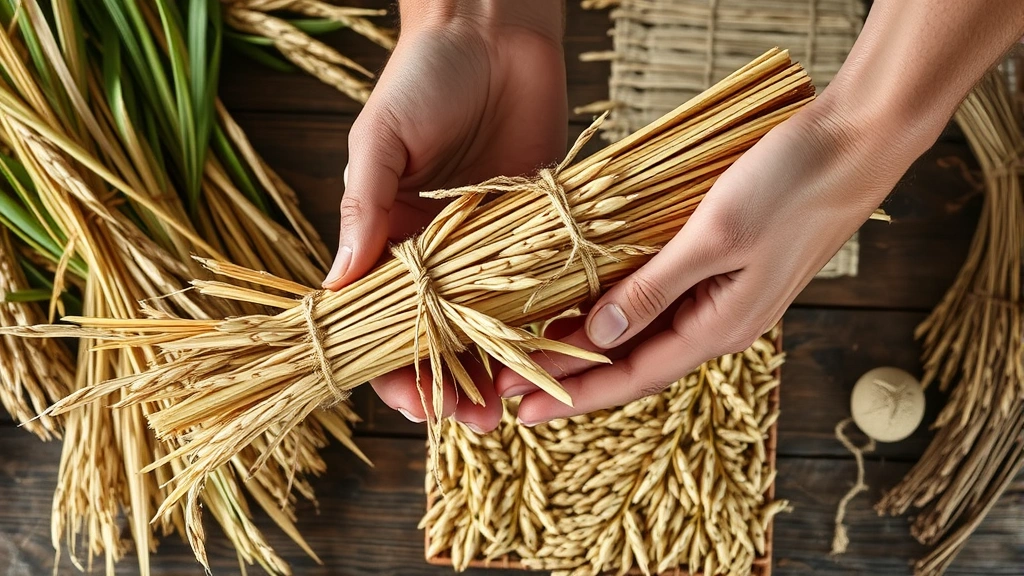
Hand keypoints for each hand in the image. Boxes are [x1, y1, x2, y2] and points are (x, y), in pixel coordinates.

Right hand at [322, 1, 567, 431]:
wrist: (493, 33)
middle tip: (475, 419)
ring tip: (514, 406)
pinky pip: (544, 286)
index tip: (409, 401)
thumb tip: (338, 285)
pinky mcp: (542, 227)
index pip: (384, 320)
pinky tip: (557, 357)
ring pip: (495, 327)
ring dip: (501, 371)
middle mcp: (442, 253)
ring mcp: (494, 245)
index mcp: (390, 238)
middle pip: (442, 337)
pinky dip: (547, 324)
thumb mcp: (379, 140)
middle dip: (452, 385)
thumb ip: (364, 208)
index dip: (392, 366)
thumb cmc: (423, 78)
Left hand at [495, 96, 936, 424]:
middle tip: (510, 386)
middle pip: (633, 364)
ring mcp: (726, 297)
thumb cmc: (792, 184)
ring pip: (645, 335)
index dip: (573, 394)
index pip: (631, 376)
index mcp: (720, 327)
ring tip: (537, 353)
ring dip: (591, 347)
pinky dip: (618, 310)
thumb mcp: (715, 237)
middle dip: (571, 378)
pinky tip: (589, 304)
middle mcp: (722, 323)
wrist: (857, 143)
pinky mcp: (728, 268)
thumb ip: (654, 290)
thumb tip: (596, 338)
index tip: (520, 408)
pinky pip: (661, 304)